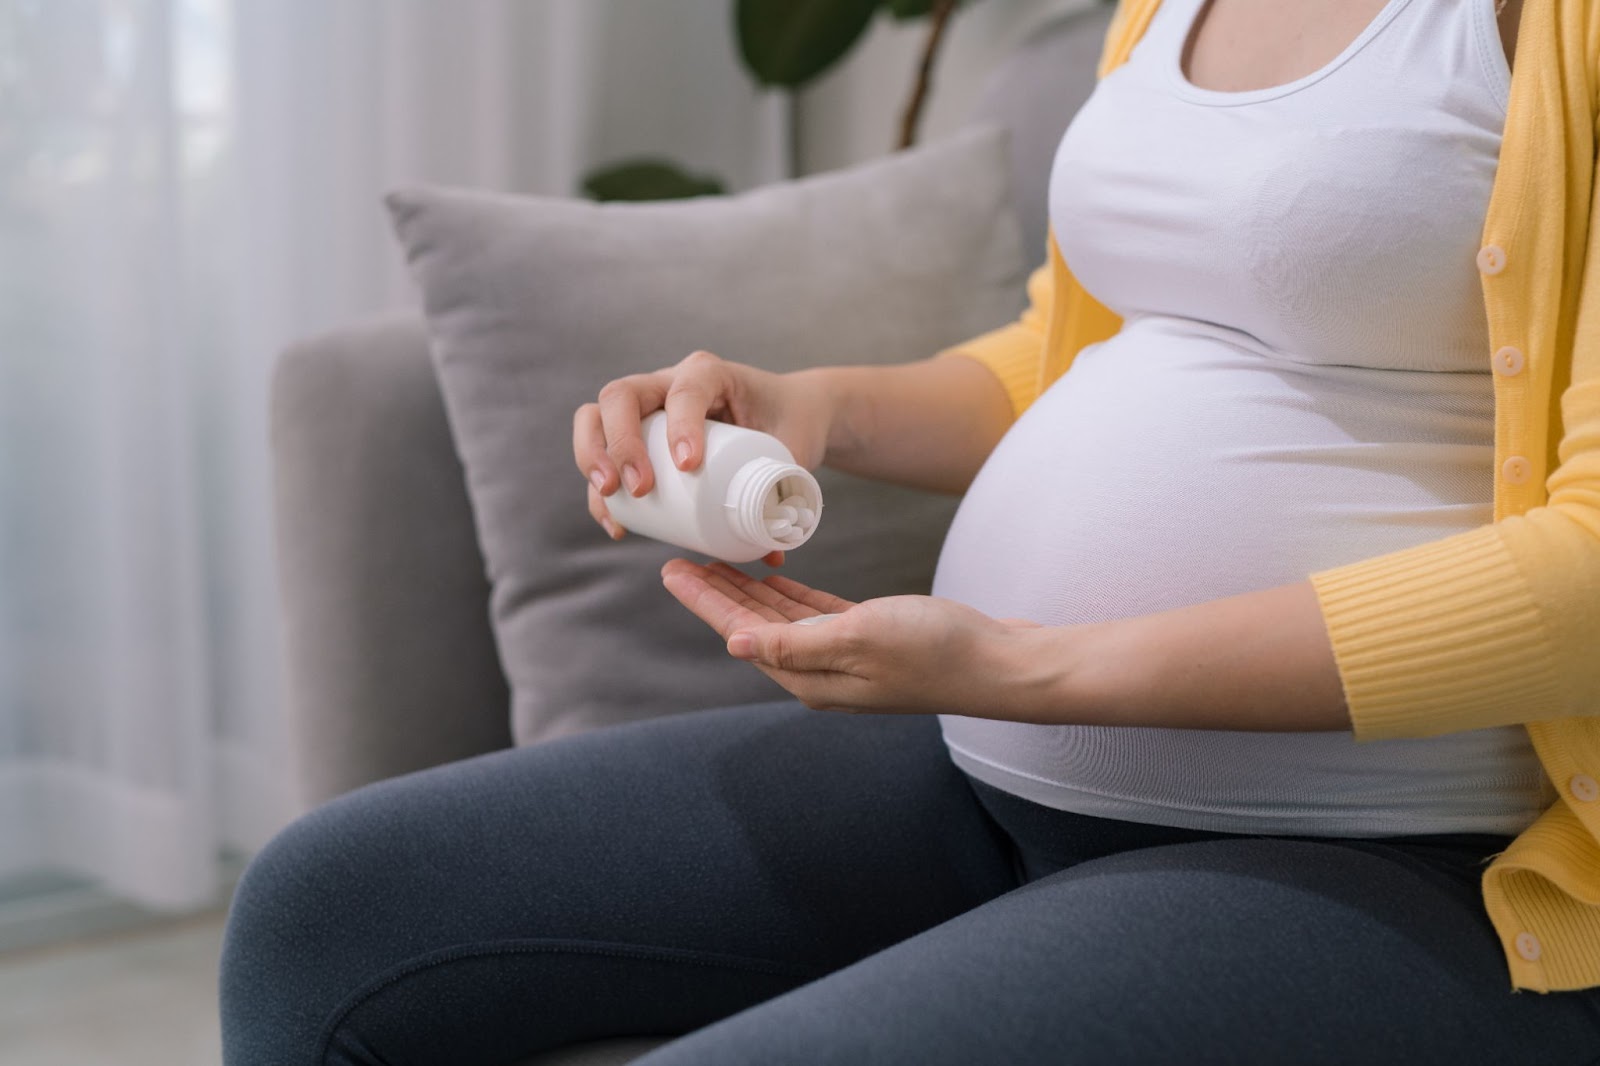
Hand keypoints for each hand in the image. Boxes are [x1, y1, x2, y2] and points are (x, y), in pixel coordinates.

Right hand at [573, 351, 833, 558]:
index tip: (688, 466)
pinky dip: (599, 488)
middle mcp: (668, 381)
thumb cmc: (789, 424)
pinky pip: (601, 451)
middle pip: (622, 395)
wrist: (785, 415)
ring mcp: (645, 405)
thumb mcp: (793, 448)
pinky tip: (616, 523)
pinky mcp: (635, 434)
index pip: (686, 389)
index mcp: (710, 374)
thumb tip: (769, 556)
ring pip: (597, 416)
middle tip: (638, 487)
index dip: (682, 424)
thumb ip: (784, 492)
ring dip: (592, 457)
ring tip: (610, 497)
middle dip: (622, 442)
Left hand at [660, 559, 1053, 717]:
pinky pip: (814, 616)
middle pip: (752, 627)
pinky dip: (789, 596)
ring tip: (715, 560)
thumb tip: (733, 643)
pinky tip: (772, 578)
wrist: (1001, 662)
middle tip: (679, 558)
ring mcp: (846, 657)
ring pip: (780, 620)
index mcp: (810, 677)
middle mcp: (821, 673)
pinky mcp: (870, 639)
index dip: (705, 602)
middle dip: (715, 594)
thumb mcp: (860, 637)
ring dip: (748, 592)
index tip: (671, 571)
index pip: (741, 633)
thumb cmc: (937, 649)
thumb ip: (796, 641)